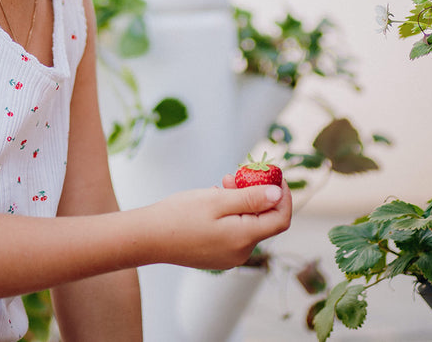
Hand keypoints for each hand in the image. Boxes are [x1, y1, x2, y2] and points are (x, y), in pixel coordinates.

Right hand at [146, 180, 291, 269]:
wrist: (148, 238)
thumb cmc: (180, 215)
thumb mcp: (217, 200)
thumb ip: (251, 198)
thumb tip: (277, 194)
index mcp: (244, 239)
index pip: (280, 219)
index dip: (283, 195)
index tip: (274, 174)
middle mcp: (241, 253)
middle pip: (264, 220)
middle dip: (257, 193)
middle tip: (237, 174)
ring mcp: (229, 257)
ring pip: (248, 223)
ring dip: (241, 201)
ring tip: (221, 184)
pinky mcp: (218, 255)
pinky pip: (234, 231)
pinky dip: (231, 213)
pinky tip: (214, 200)